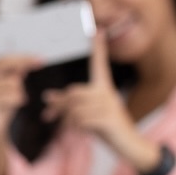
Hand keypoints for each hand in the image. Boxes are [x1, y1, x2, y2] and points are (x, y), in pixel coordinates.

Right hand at [0, 1, 41, 174]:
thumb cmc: (2, 101)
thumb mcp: (11, 82)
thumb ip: (16, 69)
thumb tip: (31, 61)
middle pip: (7, 61)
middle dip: (26, 61)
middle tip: (41, 60)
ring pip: (13, 81)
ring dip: (19, 91)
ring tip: (12, 99)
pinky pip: (13, 95)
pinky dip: (17, 101)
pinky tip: (7, 107)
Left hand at [39, 31, 161, 171]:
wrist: (129, 145)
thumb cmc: (105, 128)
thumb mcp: (85, 114)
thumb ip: (68, 104)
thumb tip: (47, 96)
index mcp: (104, 88)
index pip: (99, 64)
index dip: (98, 48)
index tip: (98, 29)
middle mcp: (107, 93)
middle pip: (73, 93)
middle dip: (57, 106)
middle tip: (47, 116)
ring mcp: (109, 106)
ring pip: (75, 109)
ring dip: (66, 121)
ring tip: (70, 129)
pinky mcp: (109, 119)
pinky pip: (82, 120)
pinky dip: (76, 129)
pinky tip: (83, 134)